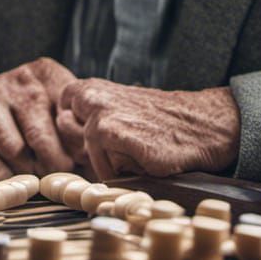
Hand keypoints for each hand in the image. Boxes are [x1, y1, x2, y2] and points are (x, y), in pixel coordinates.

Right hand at [0, 58, 76, 180]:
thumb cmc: (12, 118)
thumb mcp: (46, 110)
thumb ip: (72, 129)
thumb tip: (100, 165)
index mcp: (45, 73)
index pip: (73, 115)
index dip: (78, 147)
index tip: (78, 162)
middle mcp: (17, 81)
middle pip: (45, 137)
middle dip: (52, 167)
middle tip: (54, 177)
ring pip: (17, 150)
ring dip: (25, 171)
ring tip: (27, 172)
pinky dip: (2, 178)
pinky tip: (3, 173)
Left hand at [57, 79, 240, 180]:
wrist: (200, 127)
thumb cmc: (157, 123)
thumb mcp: (118, 108)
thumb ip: (88, 116)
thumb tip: (60, 133)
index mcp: (91, 88)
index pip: (61, 111)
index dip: (77, 128)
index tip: (102, 134)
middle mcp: (91, 98)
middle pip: (69, 136)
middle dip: (89, 147)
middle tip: (122, 145)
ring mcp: (102, 116)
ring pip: (90, 154)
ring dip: (110, 161)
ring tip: (137, 150)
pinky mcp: (117, 136)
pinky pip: (106, 167)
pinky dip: (123, 171)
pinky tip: (145, 158)